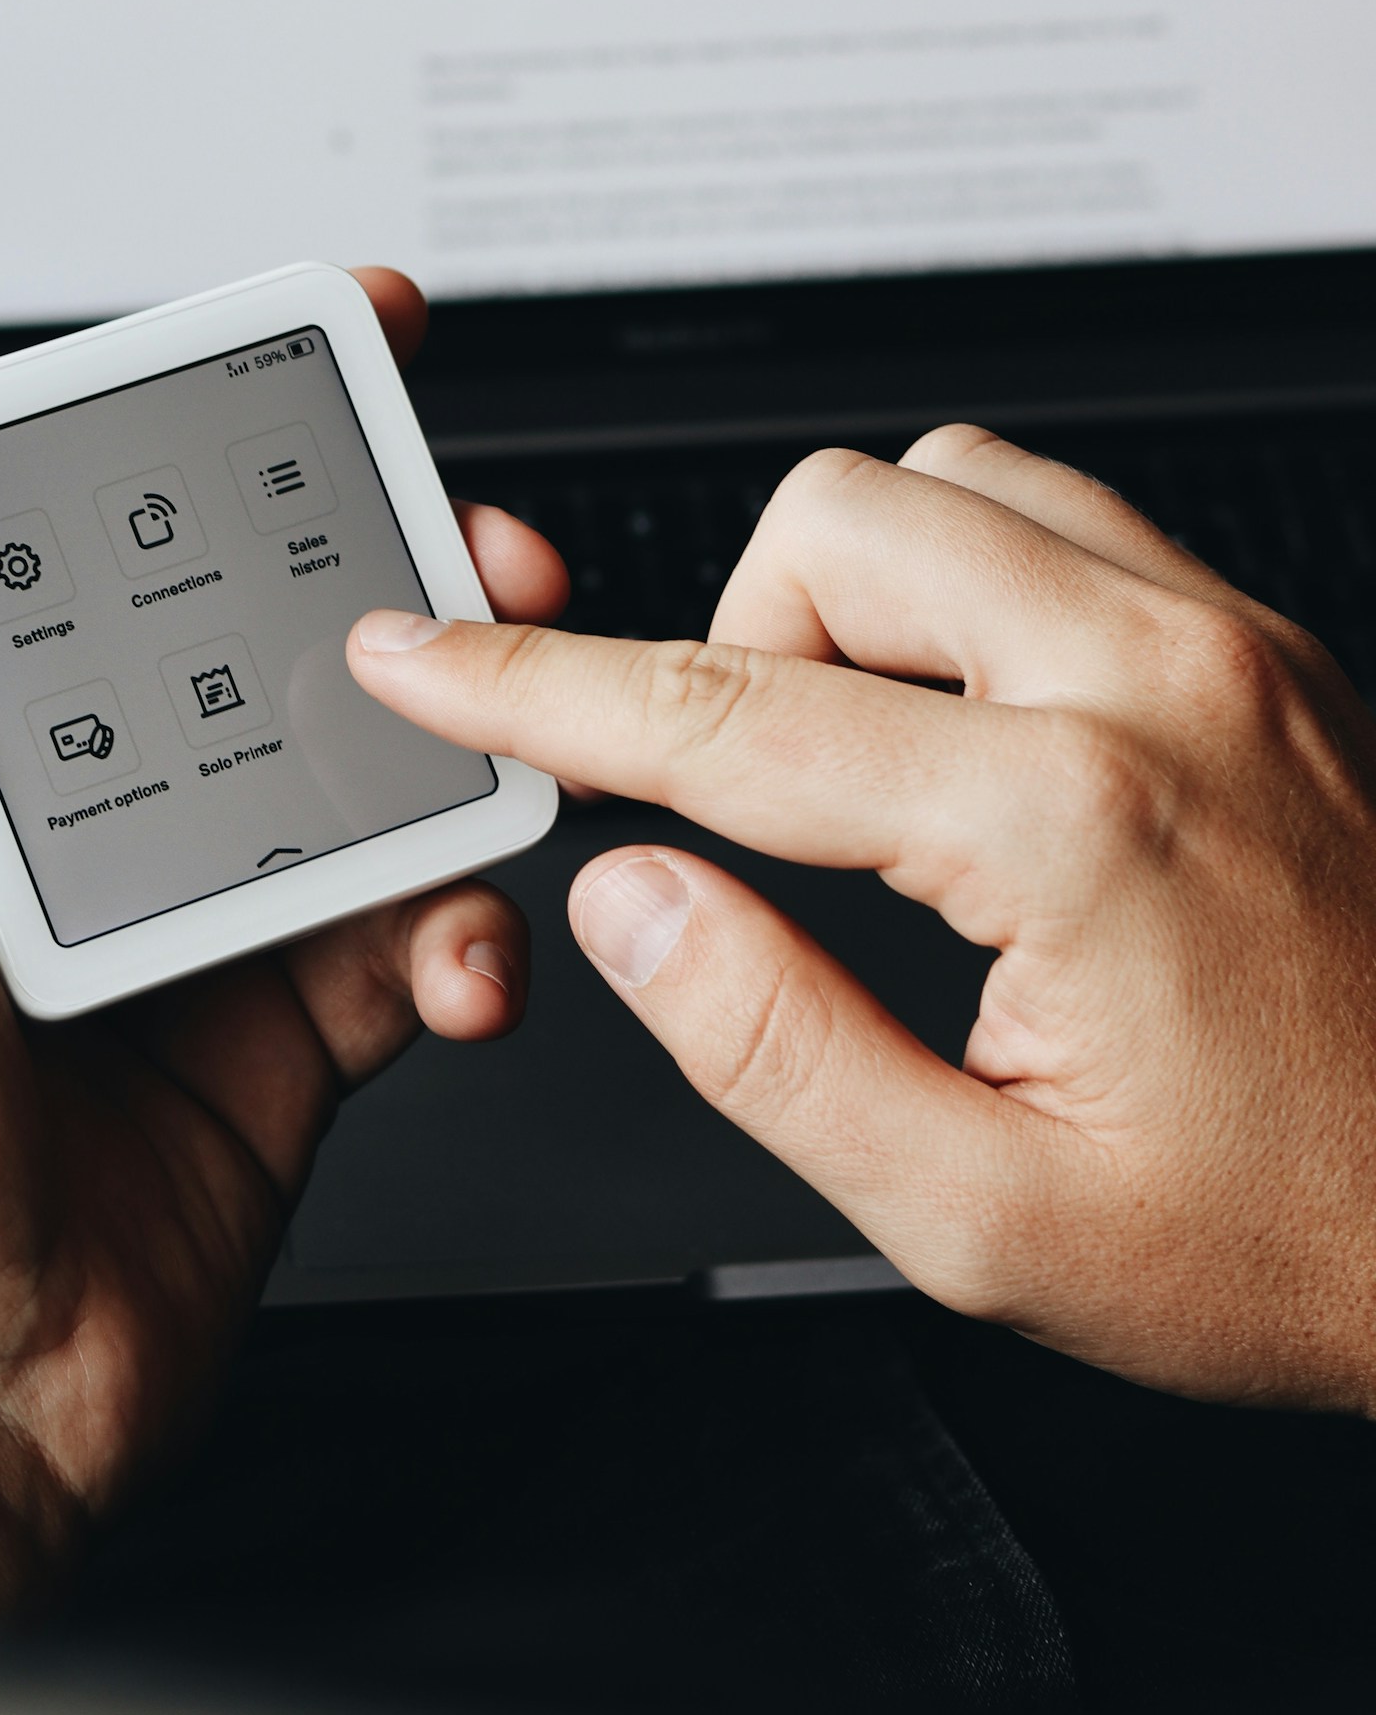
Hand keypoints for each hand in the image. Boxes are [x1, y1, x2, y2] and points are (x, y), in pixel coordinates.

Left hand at [0, 269, 564, 1714]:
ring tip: (513, 735)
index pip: (112, 527)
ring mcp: (206, 915)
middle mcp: (95, 808)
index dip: (226, 424)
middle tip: (483, 550)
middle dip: (406, 571)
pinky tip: (451, 957)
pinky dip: (465, 935)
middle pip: (282, 629)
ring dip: (469, 742)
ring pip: (380, 768)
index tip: (337, 340)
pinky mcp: (293, 1024)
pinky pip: (417, 933)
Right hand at [349, 429, 1375, 1415]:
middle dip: (733, 640)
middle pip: (835, 522)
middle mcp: (1158, 683)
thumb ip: (770, 1045)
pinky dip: (968, 575)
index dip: (534, 686)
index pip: (725, 716)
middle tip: (747, 797)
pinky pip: (1061, 510)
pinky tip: (972, 712)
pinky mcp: (1263, 643)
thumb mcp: (984, 1222)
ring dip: (855, 592)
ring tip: (869, 756)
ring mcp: (1226, 643)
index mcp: (1071, 822)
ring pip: (948, 477)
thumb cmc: (1288, 1236)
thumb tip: (628, 902)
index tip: (427, 657)